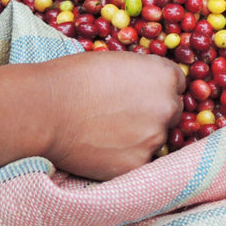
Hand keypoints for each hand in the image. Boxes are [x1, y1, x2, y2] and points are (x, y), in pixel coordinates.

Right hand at [45, 52, 185, 180]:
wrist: (47, 108)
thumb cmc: (76, 76)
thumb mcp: (117, 61)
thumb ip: (141, 74)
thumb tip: (147, 84)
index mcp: (165, 76)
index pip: (177, 84)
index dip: (159, 88)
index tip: (145, 94)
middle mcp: (167, 106)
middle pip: (171, 112)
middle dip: (154, 112)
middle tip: (124, 114)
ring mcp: (155, 138)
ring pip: (156, 138)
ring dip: (140, 136)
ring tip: (108, 131)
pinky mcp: (139, 165)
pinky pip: (140, 161)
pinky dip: (126, 157)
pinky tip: (104, 148)